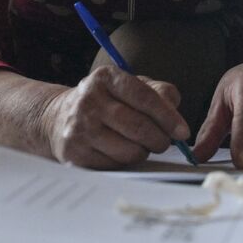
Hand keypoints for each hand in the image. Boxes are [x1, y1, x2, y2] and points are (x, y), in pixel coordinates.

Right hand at [41, 67, 188, 168]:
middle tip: (164, 143)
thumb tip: (175, 112)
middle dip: (160, 139)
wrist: (59, 118)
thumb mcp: (131, 86)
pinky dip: (125, 161)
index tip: (183, 132)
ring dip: (143, 152)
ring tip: (141, 145)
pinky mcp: (74, 153)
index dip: (168, 117)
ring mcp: (79, 128)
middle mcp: (89, 100)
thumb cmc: (107, 102)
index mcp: (106, 77)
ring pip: (129, 150)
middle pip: (138, 127)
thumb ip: (159, 93)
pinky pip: (115, 165)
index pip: (145, 97)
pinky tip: (120, 151)